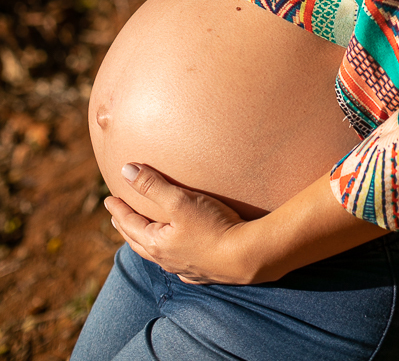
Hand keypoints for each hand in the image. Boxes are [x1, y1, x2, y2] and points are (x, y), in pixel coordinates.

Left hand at [105, 164, 255, 284]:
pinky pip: (177, 265)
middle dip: (126, 227)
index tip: (108, 199)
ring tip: (142, 234)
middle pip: (138, 242)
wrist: (245, 256)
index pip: (129, 224)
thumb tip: (125, 171)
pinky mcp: (201, 273)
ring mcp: (183, 268)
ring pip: (156, 255)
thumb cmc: (212, 225)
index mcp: (156, 243)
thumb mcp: (180, 200)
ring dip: (144, 242)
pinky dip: (168, 256)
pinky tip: (174, 256)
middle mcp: (165, 259)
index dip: (118, 210)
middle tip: (117, 218)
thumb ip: (152, 185)